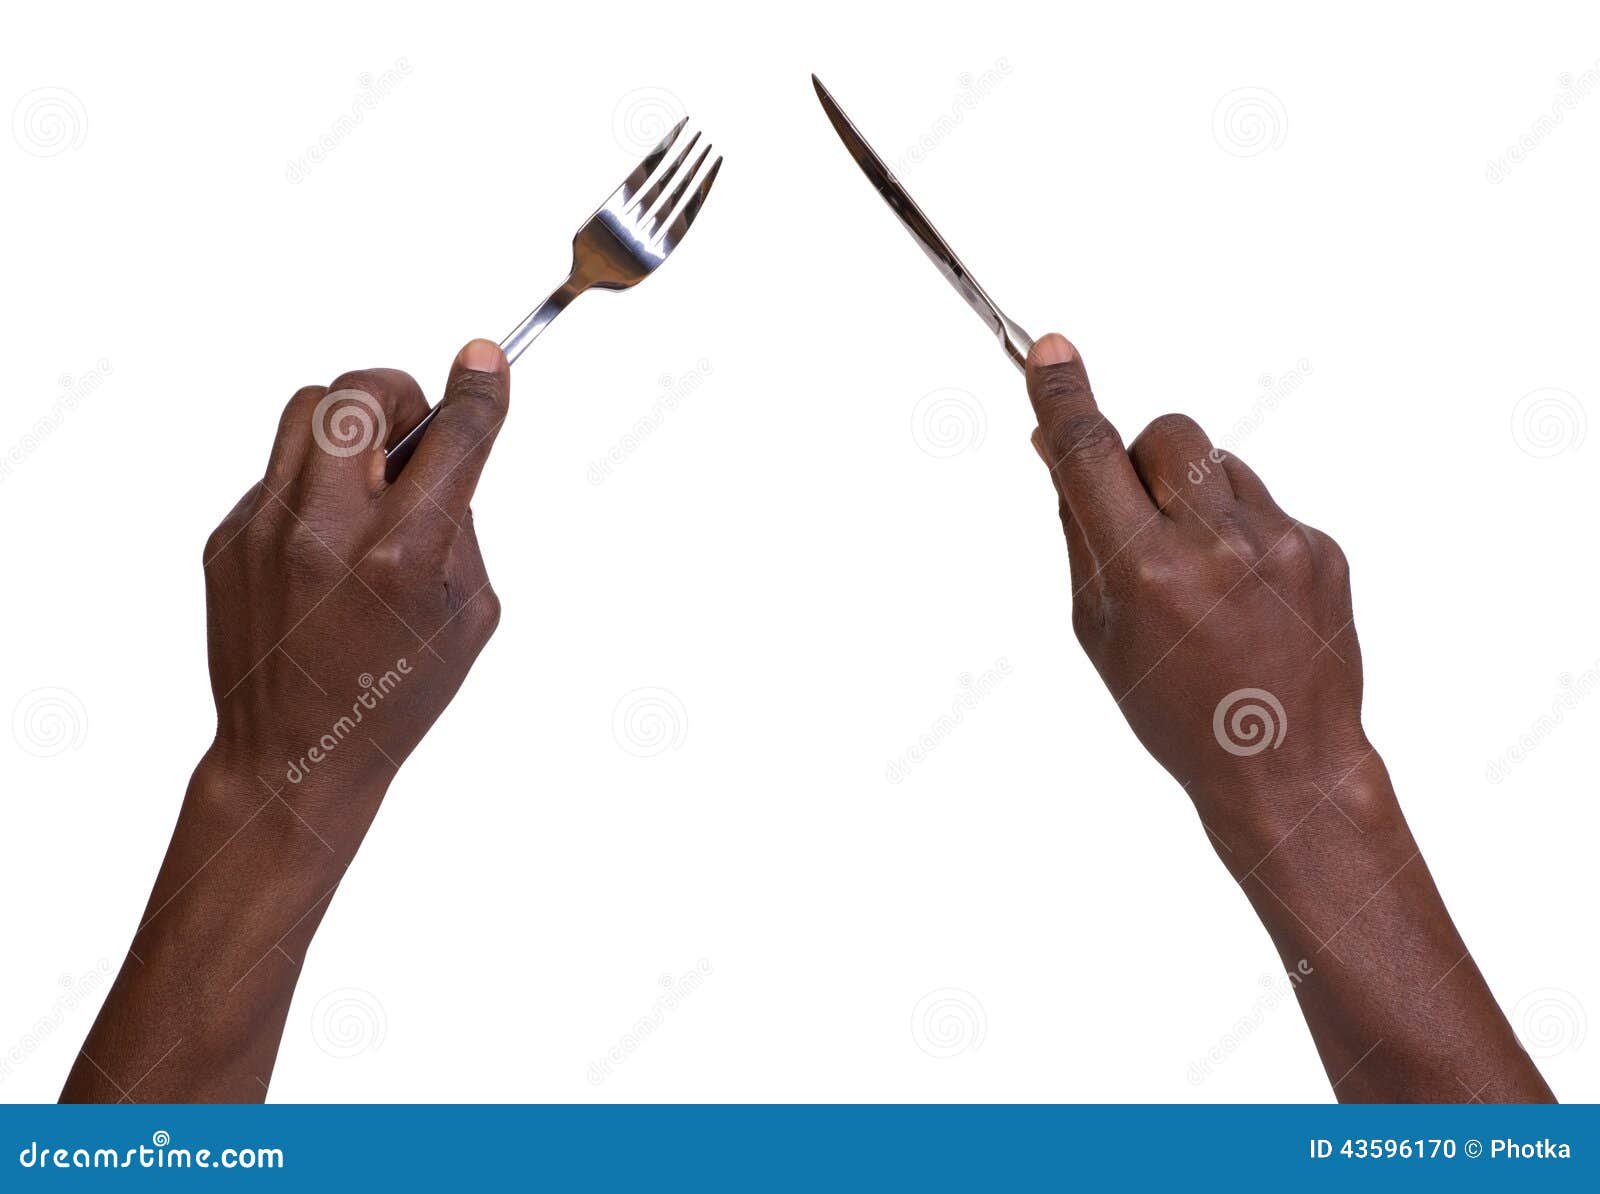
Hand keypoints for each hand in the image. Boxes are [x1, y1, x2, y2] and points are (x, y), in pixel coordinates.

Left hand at [199, 338, 508, 861]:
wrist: (293, 754)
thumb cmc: (396, 694)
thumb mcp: (468, 614)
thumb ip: (459, 522)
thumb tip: (446, 448)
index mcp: (404, 555)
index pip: (453, 436)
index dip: (479, 388)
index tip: (484, 358)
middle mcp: (328, 530)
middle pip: (360, 393)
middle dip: (399, 394)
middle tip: (414, 433)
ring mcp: (267, 530)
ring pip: (307, 411)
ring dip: (351, 423)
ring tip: (370, 477)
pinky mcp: (227, 538)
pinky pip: (278, 470)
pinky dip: (315, 485)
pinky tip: (325, 544)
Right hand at [1025, 334, 1371, 856]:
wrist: (1286, 765)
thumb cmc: (1174, 709)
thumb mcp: (1099, 630)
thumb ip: (1079, 533)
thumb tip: (1055, 450)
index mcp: (1146, 572)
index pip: (1090, 456)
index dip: (1064, 396)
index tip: (1046, 349)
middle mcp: (1215, 546)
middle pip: (1167, 432)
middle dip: (1144, 458)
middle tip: (1143, 517)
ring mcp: (1279, 543)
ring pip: (1218, 466)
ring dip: (1197, 499)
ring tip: (1205, 577)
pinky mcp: (1322, 547)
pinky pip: (1264, 503)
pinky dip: (1243, 532)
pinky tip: (1247, 597)